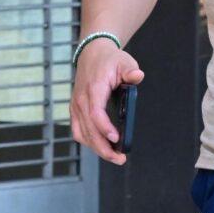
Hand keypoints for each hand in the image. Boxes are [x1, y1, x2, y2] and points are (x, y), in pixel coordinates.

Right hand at [70, 38, 143, 164]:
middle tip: (120, 158)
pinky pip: (78, 131)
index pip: (95, 113)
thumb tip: (138, 76)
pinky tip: (101, 147)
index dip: (105, 128)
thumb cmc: (110, 60)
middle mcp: (81, 100)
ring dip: (96, 148)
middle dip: (103, 147)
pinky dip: (88, 141)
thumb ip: (131, 70)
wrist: (91, 53)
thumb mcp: (124, 61)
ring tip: (114, 156)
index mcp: (94, 88)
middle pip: (88, 129)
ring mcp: (76, 106)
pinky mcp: (75, 110)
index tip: (117, 139)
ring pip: (82, 134)